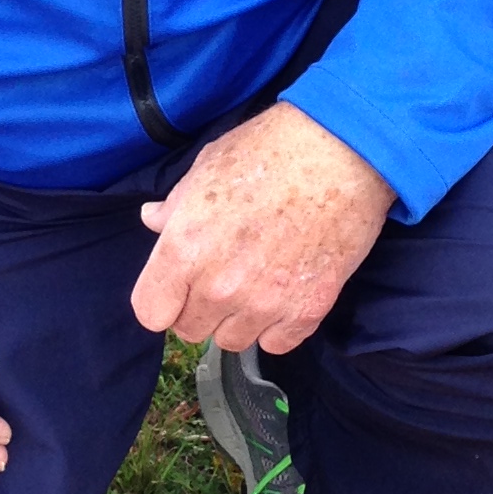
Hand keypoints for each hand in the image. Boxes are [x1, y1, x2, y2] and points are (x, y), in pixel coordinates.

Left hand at [130, 104, 391, 354]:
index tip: (177, 285)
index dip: (162, 298)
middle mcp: (218, 286)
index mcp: (184, 249)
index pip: (150, 312)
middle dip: (199, 307)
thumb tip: (153, 219)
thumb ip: (175, 206)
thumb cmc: (270, 149)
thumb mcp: (207, 167)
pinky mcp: (307, 310)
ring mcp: (264, 303)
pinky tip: (284, 293)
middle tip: (223, 275)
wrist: (342, 151)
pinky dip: (277, 326)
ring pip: (232, 341)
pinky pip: (276, 344)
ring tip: (256, 282)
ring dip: (237, 319)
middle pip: (189, 330)